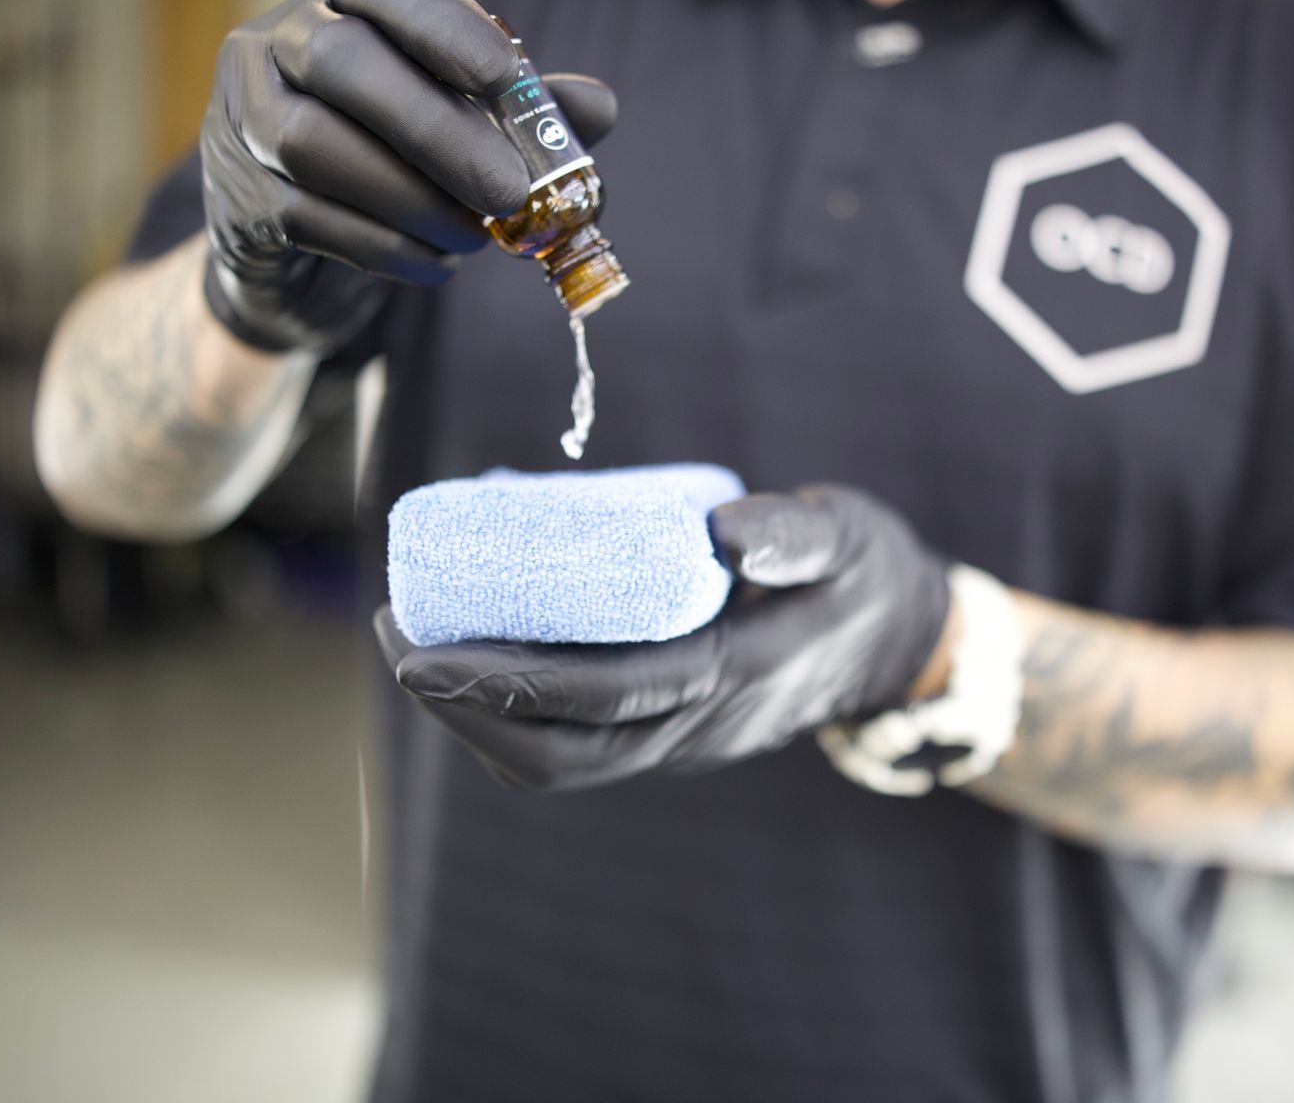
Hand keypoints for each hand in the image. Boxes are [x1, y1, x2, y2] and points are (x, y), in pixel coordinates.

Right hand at [200, 0, 616, 352]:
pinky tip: (435, 265)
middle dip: (436, 130)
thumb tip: (599, 108)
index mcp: (338, 6)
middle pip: (342, 63)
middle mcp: (274, 45)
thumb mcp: (458, 127)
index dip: (444, 24)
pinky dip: (387, 247)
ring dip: (413, 200)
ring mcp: (241, 119)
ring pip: (315, 144)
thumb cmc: (390, 164)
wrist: (291, 256)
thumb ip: (521, 112)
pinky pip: (310, 218)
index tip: (506, 76)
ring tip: (475, 239)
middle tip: (511, 192)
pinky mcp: (235, 197)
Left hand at [374, 485, 950, 790]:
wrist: (898, 642)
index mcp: (734, 676)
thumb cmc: (863, 574)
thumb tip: (721, 529)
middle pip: (559, 756)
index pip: (604, 695)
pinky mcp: (666, 731)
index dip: (506, 678)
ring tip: (418, 640)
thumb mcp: (848, 535)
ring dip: (477, 716)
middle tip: (395, 634)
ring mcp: (680, 740)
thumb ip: (795, 532)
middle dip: (462, 707)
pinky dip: (511, 710)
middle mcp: (697, 727)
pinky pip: (575, 744)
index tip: (420, 645)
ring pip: (560, 764)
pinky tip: (479, 645)